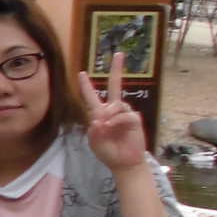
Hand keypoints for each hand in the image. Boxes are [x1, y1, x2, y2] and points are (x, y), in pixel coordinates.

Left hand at [78, 54, 147, 172]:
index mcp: (100, 114)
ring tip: (104, 126)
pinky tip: (110, 127)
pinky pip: (124, 114)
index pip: (92, 96)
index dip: (86, 85)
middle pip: (115, 86)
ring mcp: (126, 113)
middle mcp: (114, 110)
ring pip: (116, 104)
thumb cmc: (108, 151)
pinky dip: (116, 121)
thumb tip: (98, 118)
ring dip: (108, 114)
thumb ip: (93, 129)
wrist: (123, 163)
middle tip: (119, 54)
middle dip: (117, 70)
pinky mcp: (135, 120)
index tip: (81, 72)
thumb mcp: (94, 140)